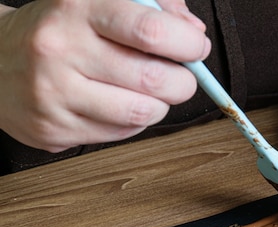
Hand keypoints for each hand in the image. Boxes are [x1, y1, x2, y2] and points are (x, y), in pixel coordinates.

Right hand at [0, 0, 209, 151]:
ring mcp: (54, 94)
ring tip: (150, 92)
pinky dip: (133, 122)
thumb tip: (194, 33)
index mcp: (76, 8)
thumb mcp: (99, 0)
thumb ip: (153, 8)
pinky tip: (119, 105)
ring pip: (142, 113)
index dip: (187, 44)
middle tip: (180, 77)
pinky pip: (120, 134)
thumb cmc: (60, 28)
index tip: (196, 47)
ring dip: (160, 105)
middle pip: (153, 79)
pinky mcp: (52, 129)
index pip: (150, 31)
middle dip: (182, 82)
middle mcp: (61, 50)